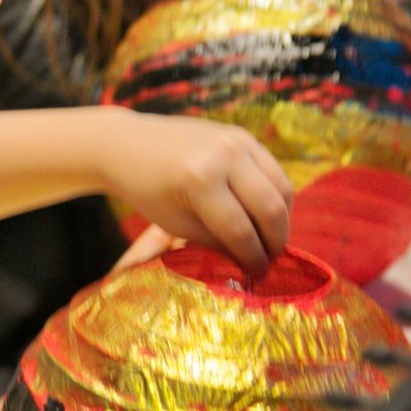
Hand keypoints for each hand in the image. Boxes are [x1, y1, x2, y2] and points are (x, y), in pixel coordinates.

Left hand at [102, 111, 291, 276]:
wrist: (129, 144)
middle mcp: (225, 155)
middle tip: (271, 259)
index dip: (253, 259)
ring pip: (282, 187)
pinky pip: (274, 170)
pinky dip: (277, 195)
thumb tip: (253, 261)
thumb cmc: (146, 190)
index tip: (260, 276)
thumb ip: (217, 242)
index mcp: (200, 181)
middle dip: (276, 240)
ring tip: (270, 239)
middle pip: (270, 208)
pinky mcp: (243, 135)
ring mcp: (238, 140)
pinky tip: (267, 214)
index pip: (240, 231)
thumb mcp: (177, 224)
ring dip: (282, 218)